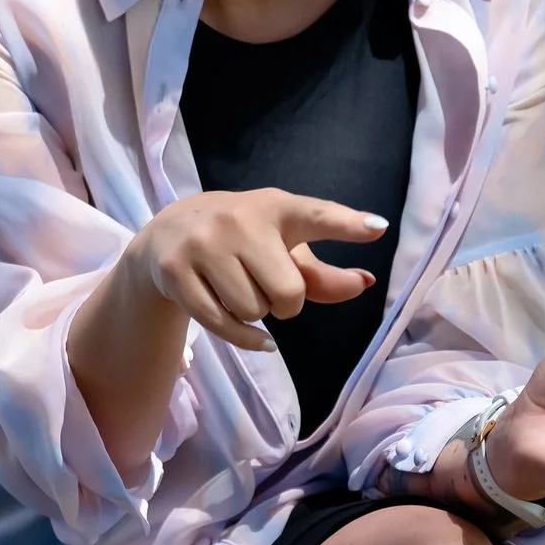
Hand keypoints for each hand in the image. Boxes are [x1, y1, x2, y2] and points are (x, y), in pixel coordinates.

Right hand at [126, 188, 387, 350]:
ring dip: (255, 313)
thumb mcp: (280, 247)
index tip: (378, 228)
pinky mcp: (175, 272)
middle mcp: (237, 221)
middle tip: (270, 288)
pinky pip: (223, 325)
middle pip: (287, 291)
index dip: (347, 224)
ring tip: (240, 291)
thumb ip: (321, 273)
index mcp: (275, 208)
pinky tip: (247, 330)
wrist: (166, 234)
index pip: (315, 216)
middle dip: (286, 303)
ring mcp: (202, 245)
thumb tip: (363, 284)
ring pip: (253, 310)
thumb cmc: (240, 241)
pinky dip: (243, 336)